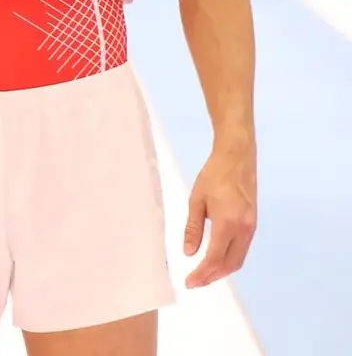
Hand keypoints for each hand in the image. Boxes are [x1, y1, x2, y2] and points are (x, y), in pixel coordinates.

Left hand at [183, 145, 255, 286]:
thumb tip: (188, 253)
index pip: (215, 258)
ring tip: (203, 275)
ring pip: (238, 259)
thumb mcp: (196, 200)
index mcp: (228, 224)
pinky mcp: (253, 224)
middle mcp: (244, 230)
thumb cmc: (213, 176)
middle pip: (230, 264)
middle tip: (195, 282)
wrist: (238, 159)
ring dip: (221, 270)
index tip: (189, 282)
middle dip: (212, 277)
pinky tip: (216, 260)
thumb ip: (193, 228)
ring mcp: (251, 228)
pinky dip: (229, 259)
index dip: (202, 273)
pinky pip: (242, 249)